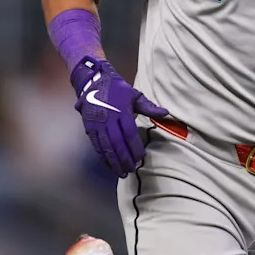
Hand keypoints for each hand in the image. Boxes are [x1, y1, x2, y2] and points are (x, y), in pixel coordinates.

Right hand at [71, 56, 168, 176]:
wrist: (94, 82)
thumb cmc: (117, 89)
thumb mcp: (134, 95)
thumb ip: (149, 107)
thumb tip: (166, 113)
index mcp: (121, 111)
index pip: (129, 133)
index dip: (135, 146)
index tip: (140, 157)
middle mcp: (108, 119)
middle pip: (117, 143)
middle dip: (124, 158)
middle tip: (131, 170)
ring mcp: (97, 124)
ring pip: (106, 146)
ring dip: (113, 161)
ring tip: (121, 172)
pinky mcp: (89, 127)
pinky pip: (96, 145)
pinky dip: (102, 156)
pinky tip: (108, 164)